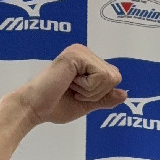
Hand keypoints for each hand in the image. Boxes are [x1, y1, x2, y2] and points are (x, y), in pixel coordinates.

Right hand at [10, 44, 126, 127]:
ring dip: (92, 91)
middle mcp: (84, 52)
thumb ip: (105, 98)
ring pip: (110, 77)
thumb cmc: (55, 105)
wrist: (35, 108)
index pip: (113, 78)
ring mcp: (80, 51)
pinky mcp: (77, 55)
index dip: (101, 94)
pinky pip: (100, 76)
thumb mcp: (87, 103)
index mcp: (87, 61)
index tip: (78, 94)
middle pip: (115, 77)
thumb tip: (125, 94)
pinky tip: (70, 83)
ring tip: (71, 88)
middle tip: (75, 91)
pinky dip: (88, 88)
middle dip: (98, 93)